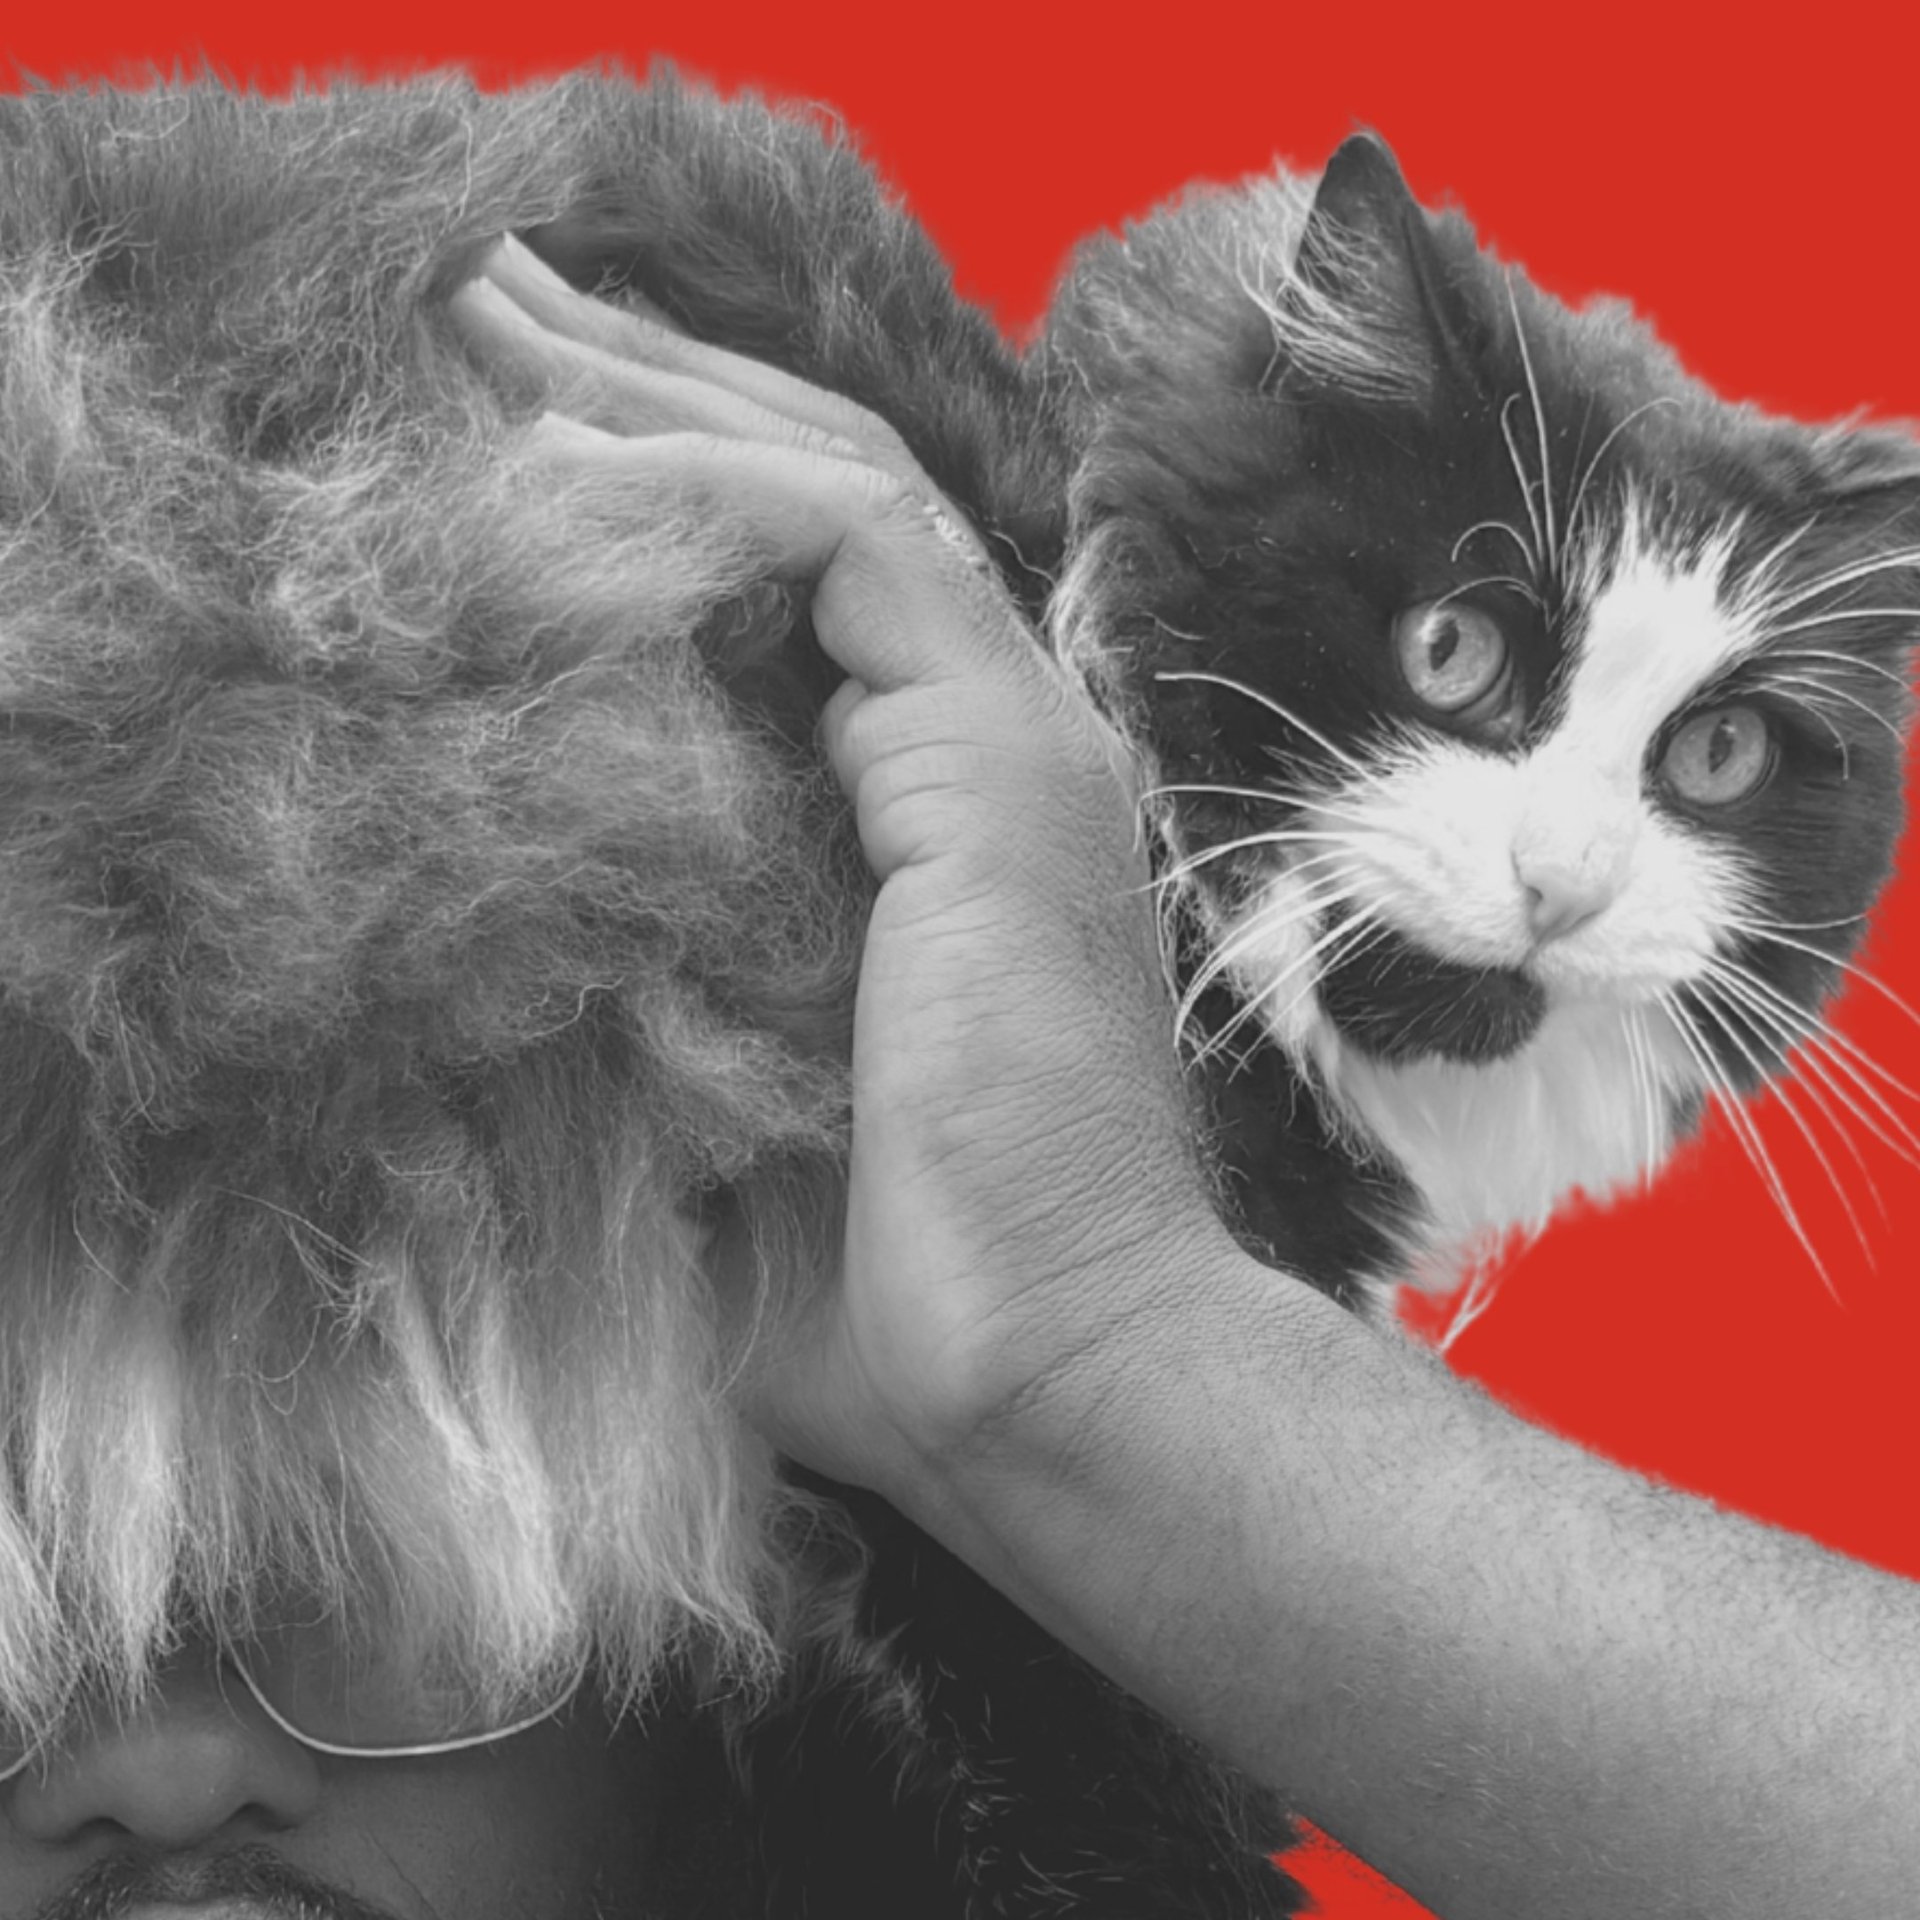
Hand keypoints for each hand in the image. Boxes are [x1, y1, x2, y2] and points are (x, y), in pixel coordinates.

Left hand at [448, 242, 1239, 1507]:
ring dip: (661, 396)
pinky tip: (558, 451)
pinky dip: (708, 482)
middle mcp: (992, 748)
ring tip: (497, 320)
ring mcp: (1009, 744)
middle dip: (647, 393)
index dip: (659, 494)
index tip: (499, 446)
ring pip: (835, 486)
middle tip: (488, 311)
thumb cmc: (895, 1281)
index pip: (802, 588)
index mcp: (939, 815)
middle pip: (816, 501)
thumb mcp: (714, 1097)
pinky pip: (851, 545)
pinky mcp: (994, 766)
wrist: (1050, 1372)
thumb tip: (499, 898)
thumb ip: (640, 973)